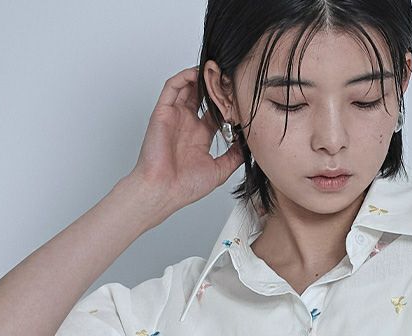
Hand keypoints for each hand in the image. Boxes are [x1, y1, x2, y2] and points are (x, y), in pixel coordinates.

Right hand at [129, 65, 244, 220]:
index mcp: (199, 136)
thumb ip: (234, 156)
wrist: (163, 191)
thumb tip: (248, 145)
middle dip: (216, 85)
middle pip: (203, 95)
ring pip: (189, 86)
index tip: (241, 96)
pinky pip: (172, 86)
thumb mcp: (219, 171)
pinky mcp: (163, 112)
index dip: (228, 102)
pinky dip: (185, 76)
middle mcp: (187, 124)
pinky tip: (198, 73)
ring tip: (216, 68)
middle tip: (230, 75)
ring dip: (202, 76)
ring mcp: (175, 117)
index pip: (216, 111)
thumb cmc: (184, 186)